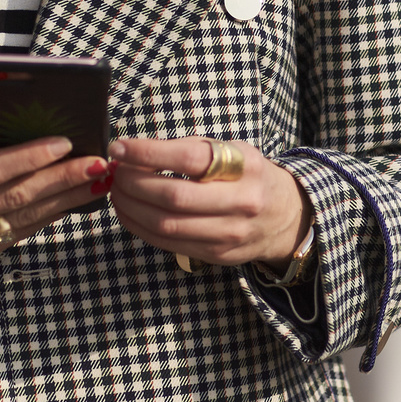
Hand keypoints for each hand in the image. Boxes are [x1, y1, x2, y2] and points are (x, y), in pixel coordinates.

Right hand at [0, 96, 110, 263]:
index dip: (29, 157)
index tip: (64, 142)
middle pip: (16, 197)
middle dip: (62, 179)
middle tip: (98, 162)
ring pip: (23, 220)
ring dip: (65, 200)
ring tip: (98, 180)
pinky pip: (16, 234)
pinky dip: (47, 217)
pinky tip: (72, 200)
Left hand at [107, 137, 310, 266]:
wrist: (285, 216)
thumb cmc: (248, 176)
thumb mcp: (231, 150)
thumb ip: (190, 150)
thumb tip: (135, 150)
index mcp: (244, 167)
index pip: (190, 160)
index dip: (148, 153)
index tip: (120, 147)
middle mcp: (241, 202)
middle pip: (174, 197)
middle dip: (134, 183)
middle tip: (115, 172)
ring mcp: (230, 233)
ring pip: (167, 225)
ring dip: (132, 208)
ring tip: (117, 191)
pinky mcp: (217, 255)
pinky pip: (169, 243)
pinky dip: (141, 227)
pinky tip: (129, 212)